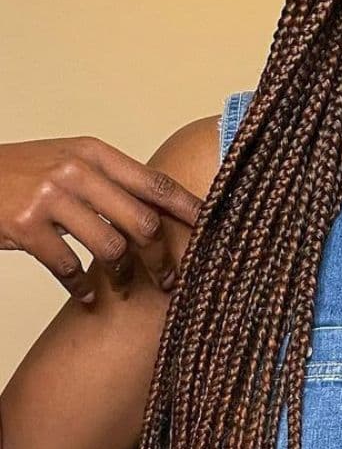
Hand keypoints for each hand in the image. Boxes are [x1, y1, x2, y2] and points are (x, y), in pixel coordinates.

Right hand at [0, 137, 202, 303]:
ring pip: (111, 247)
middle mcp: (77, 171)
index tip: (212, 231)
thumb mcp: (69, 161)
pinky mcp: (26, 226)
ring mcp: (50, 198)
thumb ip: (110, 179)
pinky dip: (80, 287)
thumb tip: (162, 208)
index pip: (155, 183)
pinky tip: (85, 295)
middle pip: (142, 221)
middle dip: (162, 257)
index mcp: (94, 154)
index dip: (189, 209)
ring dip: (124, 276)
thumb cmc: (23, 172)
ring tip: (126, 287)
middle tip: (170, 278)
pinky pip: (67, 266)